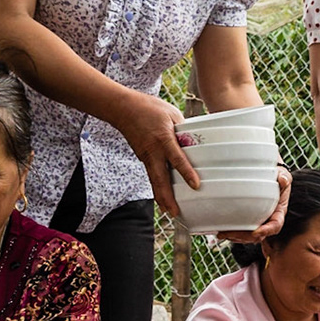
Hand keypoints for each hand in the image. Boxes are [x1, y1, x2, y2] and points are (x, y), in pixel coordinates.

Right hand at [115, 92, 199, 216]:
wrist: (123, 108)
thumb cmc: (149, 108)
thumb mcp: (172, 114)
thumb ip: (184, 130)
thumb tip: (195, 143)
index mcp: (163, 138)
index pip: (177, 159)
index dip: (186, 173)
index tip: (195, 186)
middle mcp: (153, 151)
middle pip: (160, 179)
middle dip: (168, 197)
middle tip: (175, 212)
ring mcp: (145, 156)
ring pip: (154, 181)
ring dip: (161, 197)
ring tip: (169, 211)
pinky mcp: (143, 158)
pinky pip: (151, 175)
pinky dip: (157, 187)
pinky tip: (163, 196)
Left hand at [217, 166, 291, 243]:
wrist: (270, 178)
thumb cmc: (277, 178)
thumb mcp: (282, 175)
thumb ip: (284, 177)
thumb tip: (283, 180)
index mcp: (278, 212)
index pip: (275, 225)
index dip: (266, 231)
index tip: (256, 232)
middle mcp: (268, 220)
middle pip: (258, 235)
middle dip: (244, 237)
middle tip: (229, 234)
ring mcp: (259, 222)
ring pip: (248, 237)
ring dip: (235, 237)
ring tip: (222, 234)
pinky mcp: (249, 221)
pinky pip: (242, 232)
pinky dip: (232, 234)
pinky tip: (222, 231)